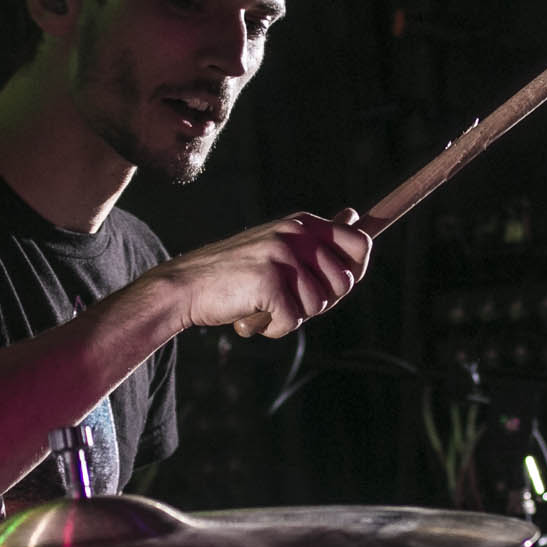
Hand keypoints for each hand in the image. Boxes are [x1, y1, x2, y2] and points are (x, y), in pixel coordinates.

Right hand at [159, 209, 371, 338]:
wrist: (186, 285)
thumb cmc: (235, 273)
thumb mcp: (279, 246)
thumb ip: (317, 239)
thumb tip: (356, 218)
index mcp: (302, 223)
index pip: (360, 243)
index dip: (355, 271)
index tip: (335, 286)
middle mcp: (295, 234)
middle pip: (344, 282)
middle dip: (319, 302)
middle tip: (287, 300)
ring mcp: (282, 256)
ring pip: (318, 306)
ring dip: (292, 316)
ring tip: (264, 304)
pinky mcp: (269, 282)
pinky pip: (292, 321)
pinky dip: (273, 328)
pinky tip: (253, 316)